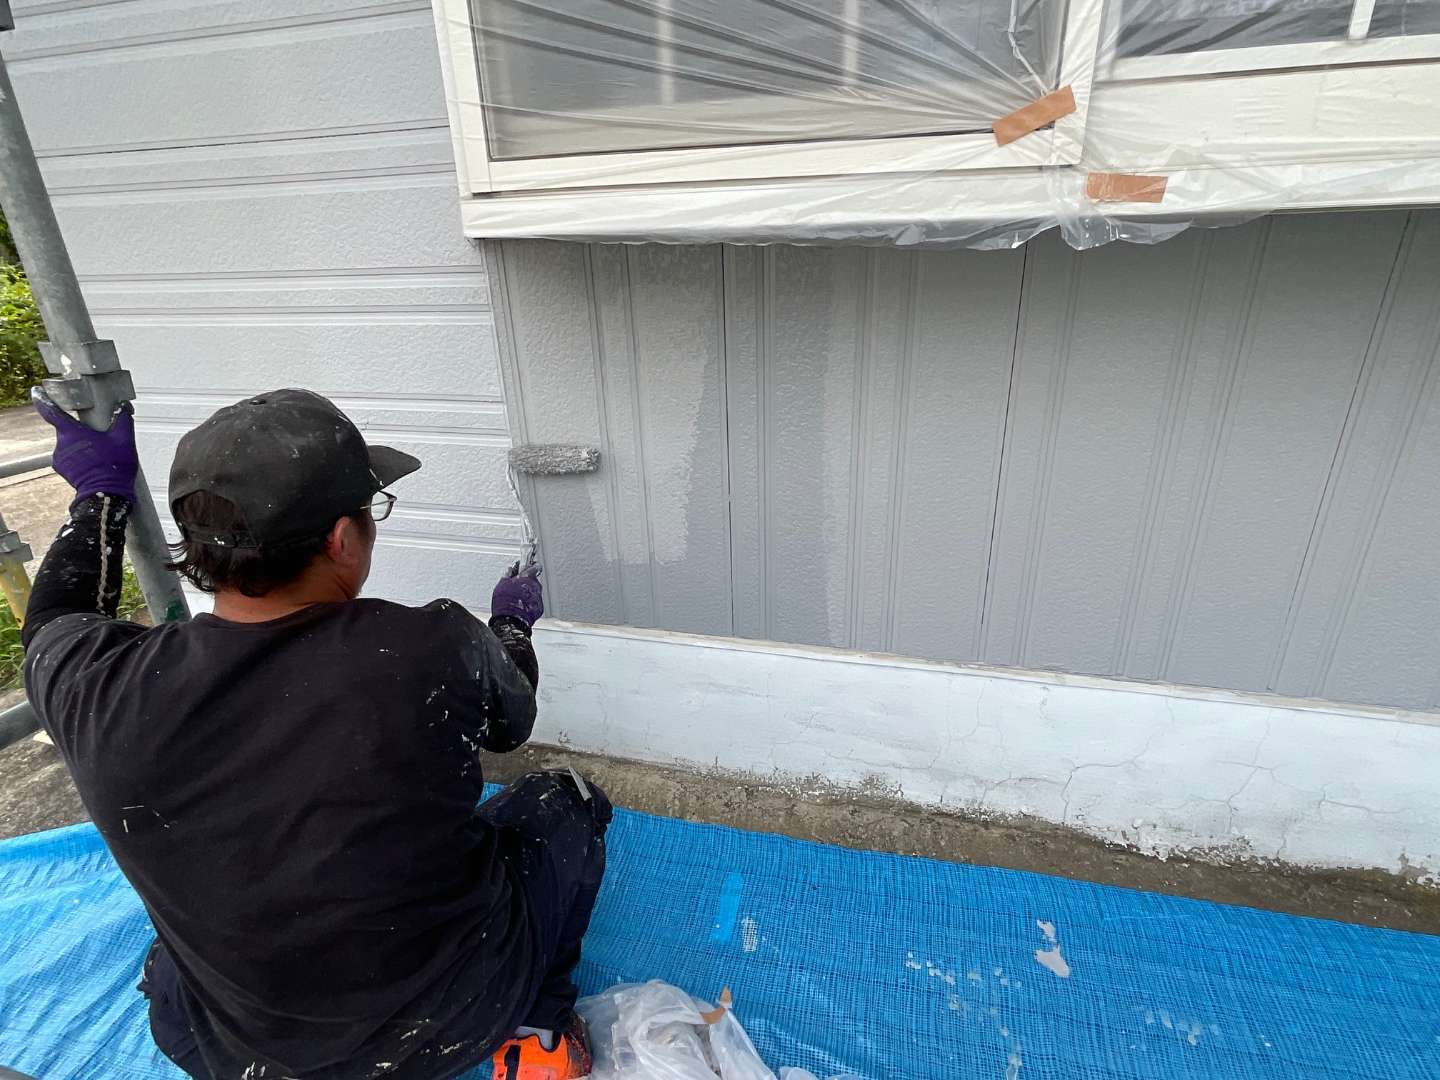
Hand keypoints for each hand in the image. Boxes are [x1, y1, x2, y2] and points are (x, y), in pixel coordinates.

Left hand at [32, 387, 137, 502]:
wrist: (107, 495)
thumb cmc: (113, 467)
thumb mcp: (124, 439)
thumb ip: (122, 419)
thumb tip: (122, 407)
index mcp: (72, 433)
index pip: (51, 412)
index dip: (44, 400)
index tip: (40, 393)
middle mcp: (61, 444)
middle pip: (67, 430)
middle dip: (81, 431)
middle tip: (98, 437)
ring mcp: (60, 458)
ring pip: (70, 444)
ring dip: (81, 445)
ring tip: (100, 453)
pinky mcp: (63, 470)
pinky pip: (70, 458)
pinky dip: (80, 458)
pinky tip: (95, 462)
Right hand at [491, 556, 542, 625]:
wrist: (510, 621)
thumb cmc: (505, 604)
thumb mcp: (501, 586)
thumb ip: (507, 575)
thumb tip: (509, 570)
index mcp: (527, 578)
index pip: (534, 566)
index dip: (531, 565)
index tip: (528, 565)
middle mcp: (535, 587)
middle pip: (534, 580)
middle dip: (527, 581)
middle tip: (517, 585)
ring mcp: (538, 598)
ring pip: (534, 591)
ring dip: (528, 592)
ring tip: (517, 598)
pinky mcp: (539, 608)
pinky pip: (535, 602)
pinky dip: (530, 602)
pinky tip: (521, 605)